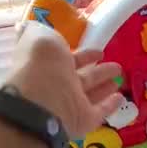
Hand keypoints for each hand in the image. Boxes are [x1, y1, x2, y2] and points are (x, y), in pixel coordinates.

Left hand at [7, 22, 120, 136]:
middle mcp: (58, 85)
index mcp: (47, 64)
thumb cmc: (41, 65)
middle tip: (116, 66)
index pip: (67, 58)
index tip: (99, 51)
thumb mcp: (39, 37)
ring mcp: (70, 104)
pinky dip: (109, 105)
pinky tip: (120, 97)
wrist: (41, 102)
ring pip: (91, 93)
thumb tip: (25, 26)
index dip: (83, 55)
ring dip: (105, 85)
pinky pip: (99, 112)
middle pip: (82, 77)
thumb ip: (37, 31)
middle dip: (98, 71)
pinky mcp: (82, 121)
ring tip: (121, 77)